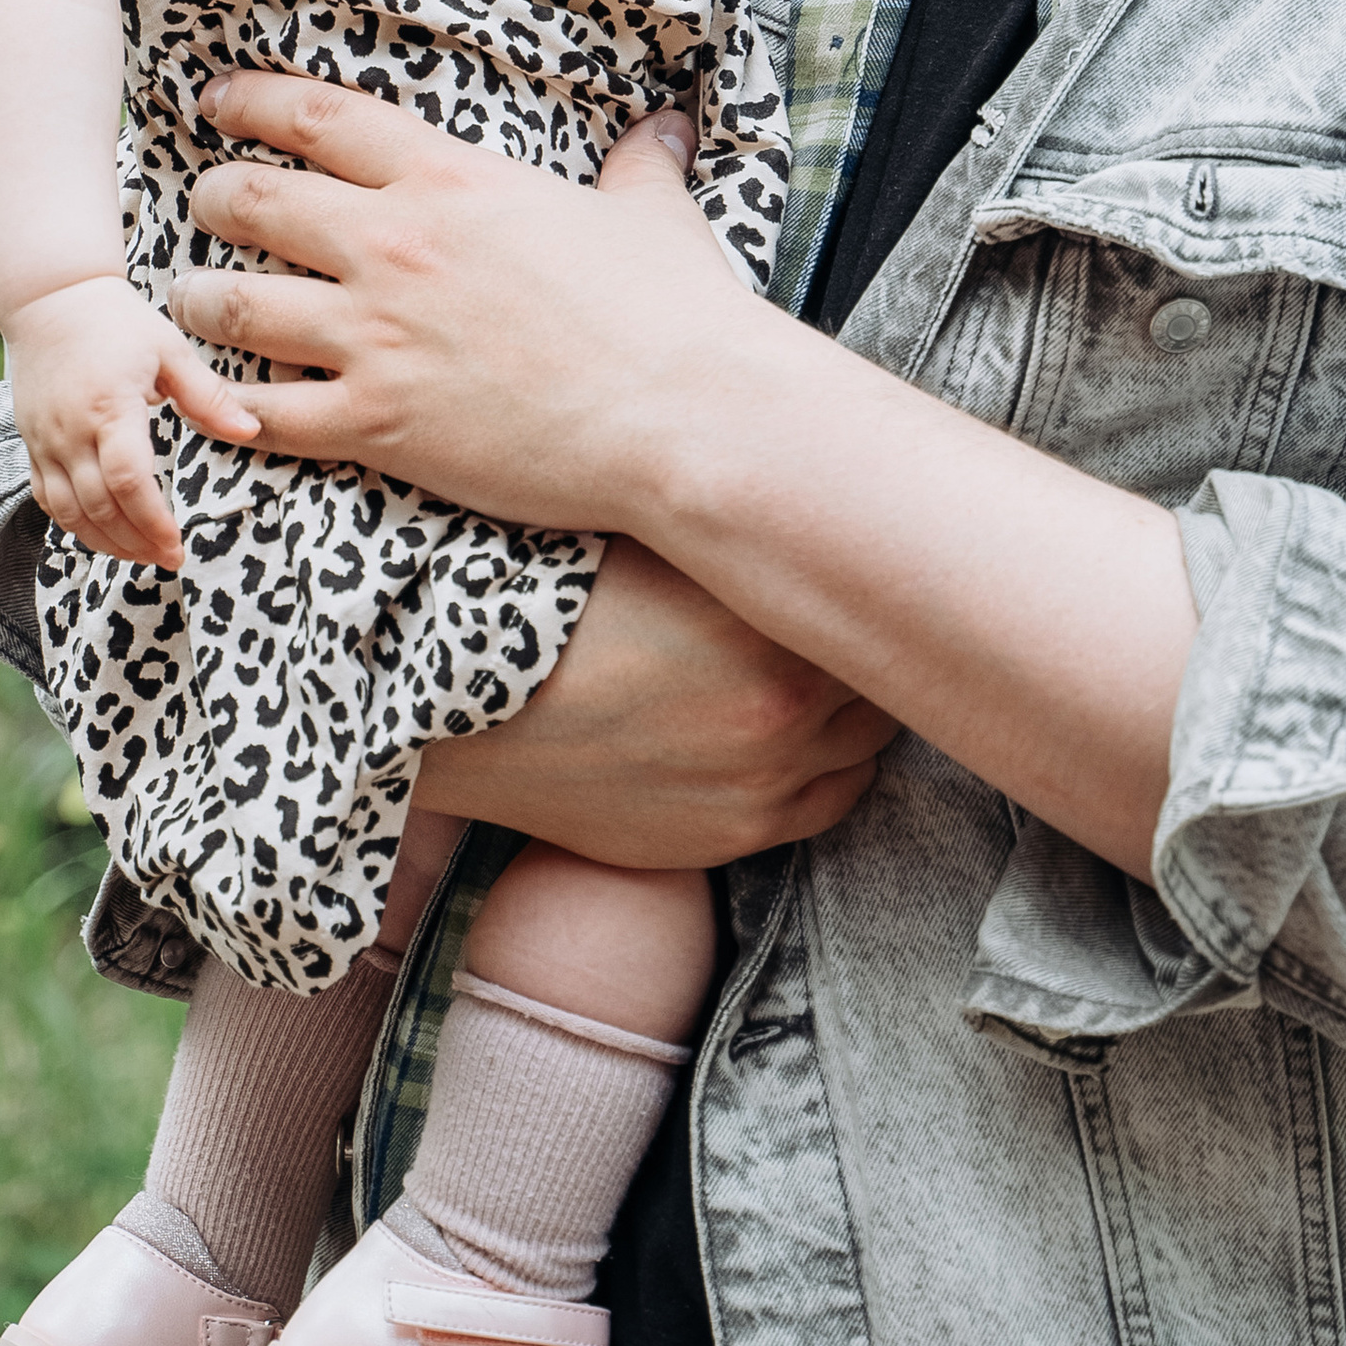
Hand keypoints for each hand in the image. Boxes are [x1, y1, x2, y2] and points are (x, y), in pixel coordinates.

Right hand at [7, 274, 265, 569]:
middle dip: (135, 542)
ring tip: (141, 556)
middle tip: (169, 559)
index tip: (178, 545)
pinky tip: (102, 534)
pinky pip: (46, 498)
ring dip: (104, 542)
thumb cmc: (116, 321)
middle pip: (99, 507)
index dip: (153, 522)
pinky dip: (72, 524)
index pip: (128, 481)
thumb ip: (207, 396)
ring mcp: (44, 440)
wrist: (51, 299)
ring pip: (68, 512)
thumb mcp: (170, 349)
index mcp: (109, 407)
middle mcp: (70, 431)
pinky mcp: (31, 442)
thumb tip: (251, 431)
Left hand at [170, 73, 757, 529]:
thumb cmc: (676, 313)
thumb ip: (641, 165)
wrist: (684, 415)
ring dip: (197, 302)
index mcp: (452, 181)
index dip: (251, 103)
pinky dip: (227, 407)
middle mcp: (395, 247)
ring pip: (232, 305)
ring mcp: (377, 337)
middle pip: (251, 201)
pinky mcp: (378, 423)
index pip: (319, 118)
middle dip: (209, 199)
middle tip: (201, 206)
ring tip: (189, 306)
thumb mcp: (653, 215)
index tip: (215, 104)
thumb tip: (670, 126)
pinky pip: (264, 412)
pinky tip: (215, 403)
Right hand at [408, 539, 897, 869]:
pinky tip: (797, 737)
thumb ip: (745, 540)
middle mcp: (782, 713)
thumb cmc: (553, 605)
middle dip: (862, 648)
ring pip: (864, 746)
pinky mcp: (730, 837)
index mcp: (769, 627)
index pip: (873, 604)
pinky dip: (825, 770)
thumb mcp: (659, 544)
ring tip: (816, 677)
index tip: (857, 565)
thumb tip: (815, 508)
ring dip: (851, 712)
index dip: (863, 583)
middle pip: (878, 678)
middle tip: (844, 621)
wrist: (467, 710)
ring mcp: (760, 785)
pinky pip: (827, 806)